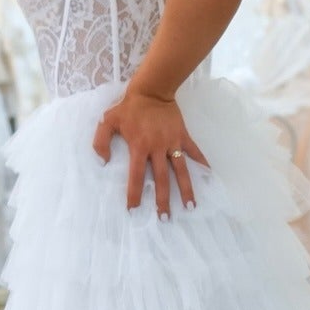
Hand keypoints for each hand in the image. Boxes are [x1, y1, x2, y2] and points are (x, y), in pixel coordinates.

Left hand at [93, 87, 207, 217]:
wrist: (152, 90)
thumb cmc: (128, 107)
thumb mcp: (108, 120)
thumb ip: (100, 141)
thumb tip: (103, 162)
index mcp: (139, 146)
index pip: (136, 175)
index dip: (135, 193)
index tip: (134, 210)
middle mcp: (157, 148)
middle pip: (162, 179)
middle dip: (163, 200)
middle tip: (165, 219)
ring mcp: (172, 143)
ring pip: (181, 171)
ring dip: (186, 190)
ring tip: (190, 207)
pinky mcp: (183, 136)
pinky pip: (194, 152)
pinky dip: (202, 163)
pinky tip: (209, 176)